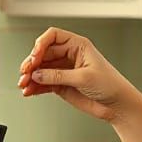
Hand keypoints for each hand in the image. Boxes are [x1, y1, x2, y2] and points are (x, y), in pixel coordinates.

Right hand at [18, 27, 140, 123]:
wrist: (118, 105)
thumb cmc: (110, 85)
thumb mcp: (84, 78)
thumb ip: (59, 76)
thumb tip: (38, 74)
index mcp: (78, 45)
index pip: (53, 36)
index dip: (41, 44)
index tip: (35, 56)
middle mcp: (69, 55)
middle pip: (43, 54)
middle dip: (32, 63)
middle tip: (25, 73)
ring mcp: (64, 70)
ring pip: (40, 69)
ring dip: (30, 76)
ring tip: (24, 85)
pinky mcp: (61, 85)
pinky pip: (43, 83)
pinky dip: (34, 87)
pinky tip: (28, 92)